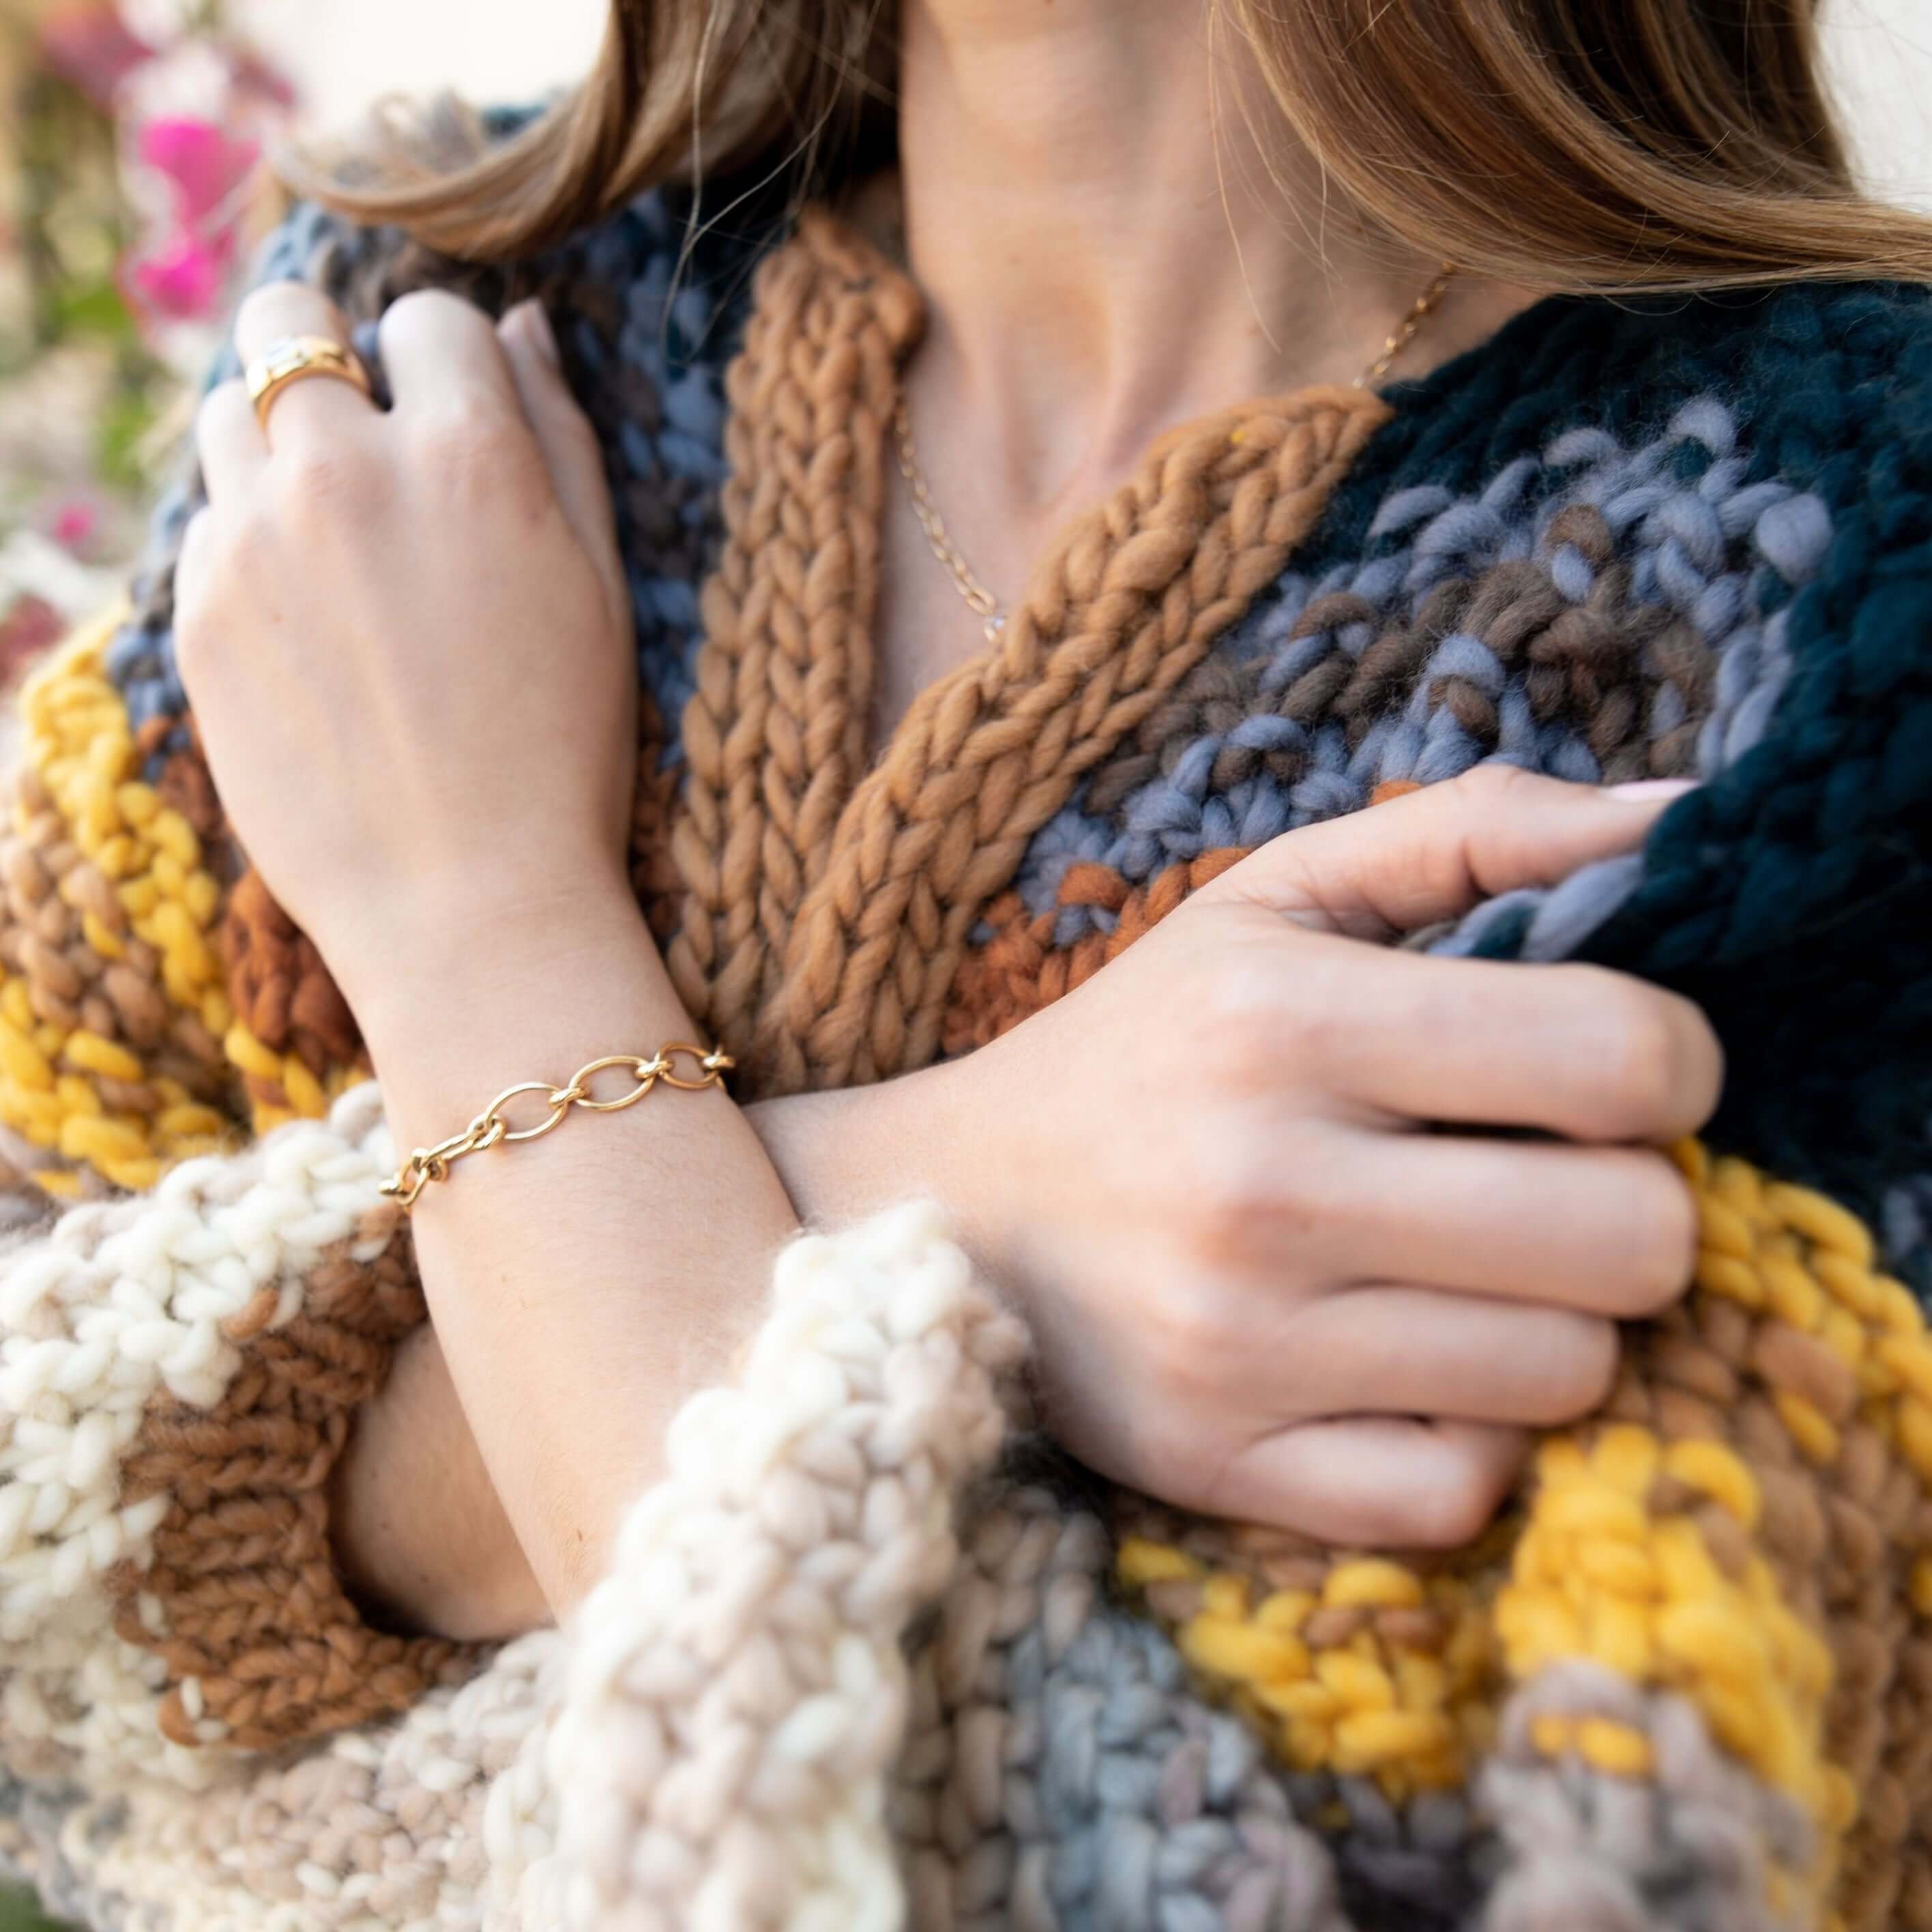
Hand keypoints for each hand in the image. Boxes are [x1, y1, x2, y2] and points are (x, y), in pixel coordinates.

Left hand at [173, 281, 634, 1014]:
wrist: (469, 903)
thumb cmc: (564, 749)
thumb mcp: (601, 585)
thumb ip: (562, 436)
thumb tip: (526, 326)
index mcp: (471, 454)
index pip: (430, 316)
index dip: (448, 361)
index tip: (457, 419)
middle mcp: (346, 471)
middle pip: (287, 316)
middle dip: (325, 349)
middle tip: (365, 430)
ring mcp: (256, 540)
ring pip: (225, 411)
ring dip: (277, 443)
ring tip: (337, 537)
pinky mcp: (197, 612)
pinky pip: (208, 524)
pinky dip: (251, 544)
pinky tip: (314, 629)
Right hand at [758, 767, 1722, 1547]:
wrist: (946, 1205)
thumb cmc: (1149, 1042)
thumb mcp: (1279, 896)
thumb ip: (1477, 831)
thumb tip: (1689, 814)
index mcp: (1286, 1016)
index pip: (1627, 1058)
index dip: (1672, 1064)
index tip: (1611, 1071)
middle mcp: (1261, 1185)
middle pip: (1632, 1239)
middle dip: (1633, 1204)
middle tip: (1554, 1179)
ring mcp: (1238, 1346)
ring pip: (1568, 1377)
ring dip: (1555, 1322)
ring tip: (1472, 1272)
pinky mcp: (1220, 1467)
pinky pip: (1462, 1494)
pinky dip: (1471, 1438)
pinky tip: (1412, 1370)